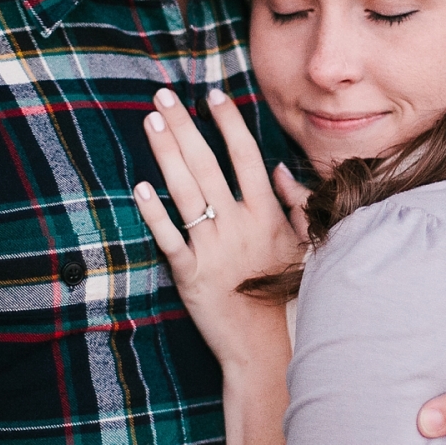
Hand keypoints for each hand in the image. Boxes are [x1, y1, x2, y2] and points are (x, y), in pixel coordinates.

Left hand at [132, 87, 307, 368]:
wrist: (267, 348)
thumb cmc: (288, 295)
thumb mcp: (304, 245)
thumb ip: (295, 204)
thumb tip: (278, 168)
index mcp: (268, 215)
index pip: (246, 156)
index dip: (228, 123)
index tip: (212, 96)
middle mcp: (239, 226)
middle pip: (207, 164)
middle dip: (185, 126)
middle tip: (164, 96)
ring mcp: (213, 249)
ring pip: (185, 192)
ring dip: (165, 154)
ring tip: (151, 123)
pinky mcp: (191, 275)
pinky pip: (169, 237)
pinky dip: (154, 212)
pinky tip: (140, 186)